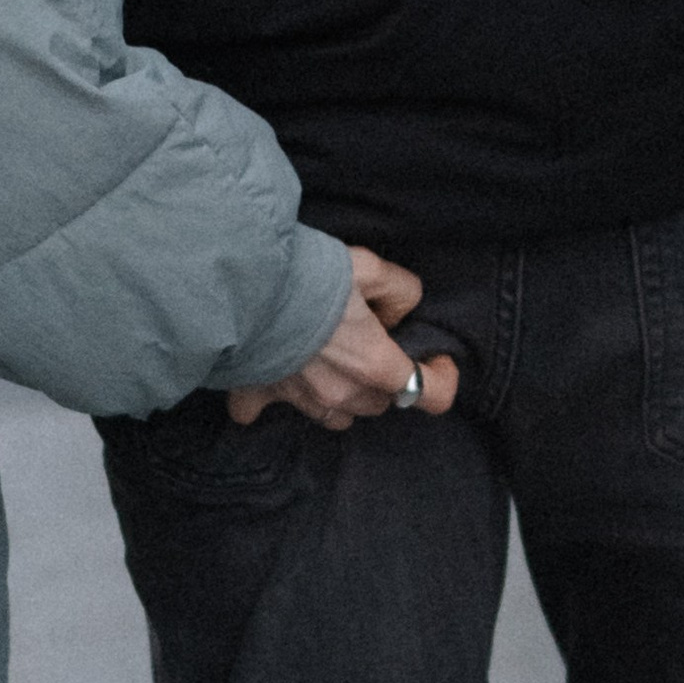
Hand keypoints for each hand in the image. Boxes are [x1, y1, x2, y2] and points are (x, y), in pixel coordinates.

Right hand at [228, 248, 459, 431]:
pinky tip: (268, 378)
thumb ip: (400, 290)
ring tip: (330, 362)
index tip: (438, 359)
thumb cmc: (310, 276)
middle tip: (372, 342)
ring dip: (342, 395)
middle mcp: (343, 393)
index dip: (443, 378)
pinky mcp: (262, 395)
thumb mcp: (370, 267)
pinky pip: (266, 411)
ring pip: (338, 415)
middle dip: (384, 379)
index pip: (431, 396)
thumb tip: (398, 311)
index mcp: (375, 364)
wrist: (241, 286)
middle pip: (380, 403)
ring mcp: (302, 399)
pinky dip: (271, 400)